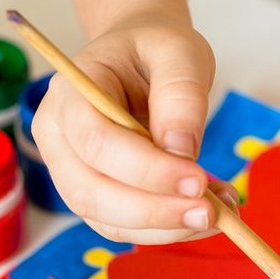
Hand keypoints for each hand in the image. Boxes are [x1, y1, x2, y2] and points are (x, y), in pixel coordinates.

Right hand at [30, 8, 237, 243]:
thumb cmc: (154, 49)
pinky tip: (206, 213)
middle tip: (211, 211)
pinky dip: (167, 228)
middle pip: (92, 192)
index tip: (197, 179)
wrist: (140, 59)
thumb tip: (182, 152)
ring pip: (108, 220)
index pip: (95, 142)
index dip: (145, 169)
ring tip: (221, 213)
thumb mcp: (179, 52)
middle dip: (154, 211)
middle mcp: (58, 139)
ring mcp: (71, 173)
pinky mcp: (95, 196)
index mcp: (68, 96)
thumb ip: (181, 95)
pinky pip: (125, 227)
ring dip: (165, 227)